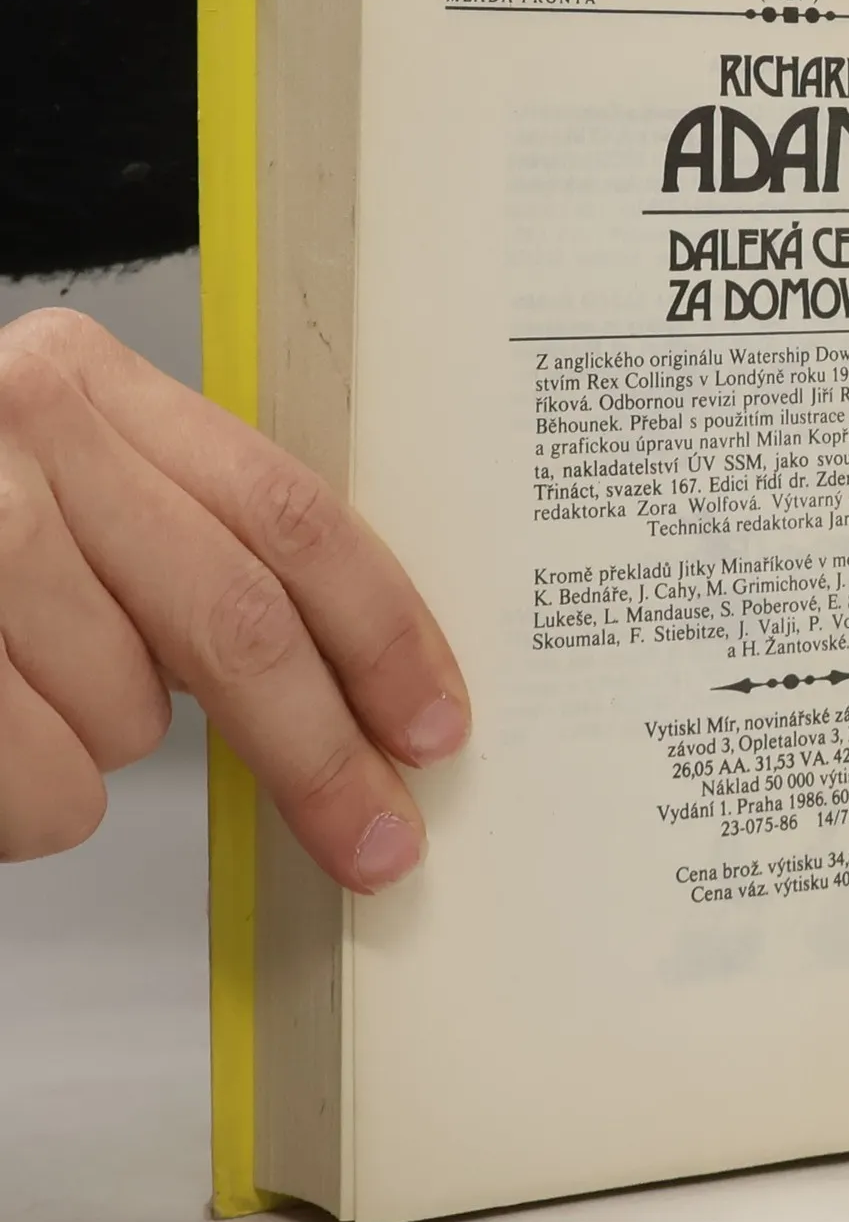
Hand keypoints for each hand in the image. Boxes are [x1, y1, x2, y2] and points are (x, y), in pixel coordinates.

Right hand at [0, 309, 467, 887]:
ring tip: (20, 697)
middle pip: (238, 626)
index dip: (384, 635)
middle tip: (378, 838)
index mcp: (84, 383)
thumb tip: (352, 683)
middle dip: (322, 752)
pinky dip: (30, 802)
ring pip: (126, 719)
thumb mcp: (67, 494)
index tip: (433, 724)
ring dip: (97, 745)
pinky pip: (52, 790)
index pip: (290, 517)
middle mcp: (18, 430)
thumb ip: (187, 543)